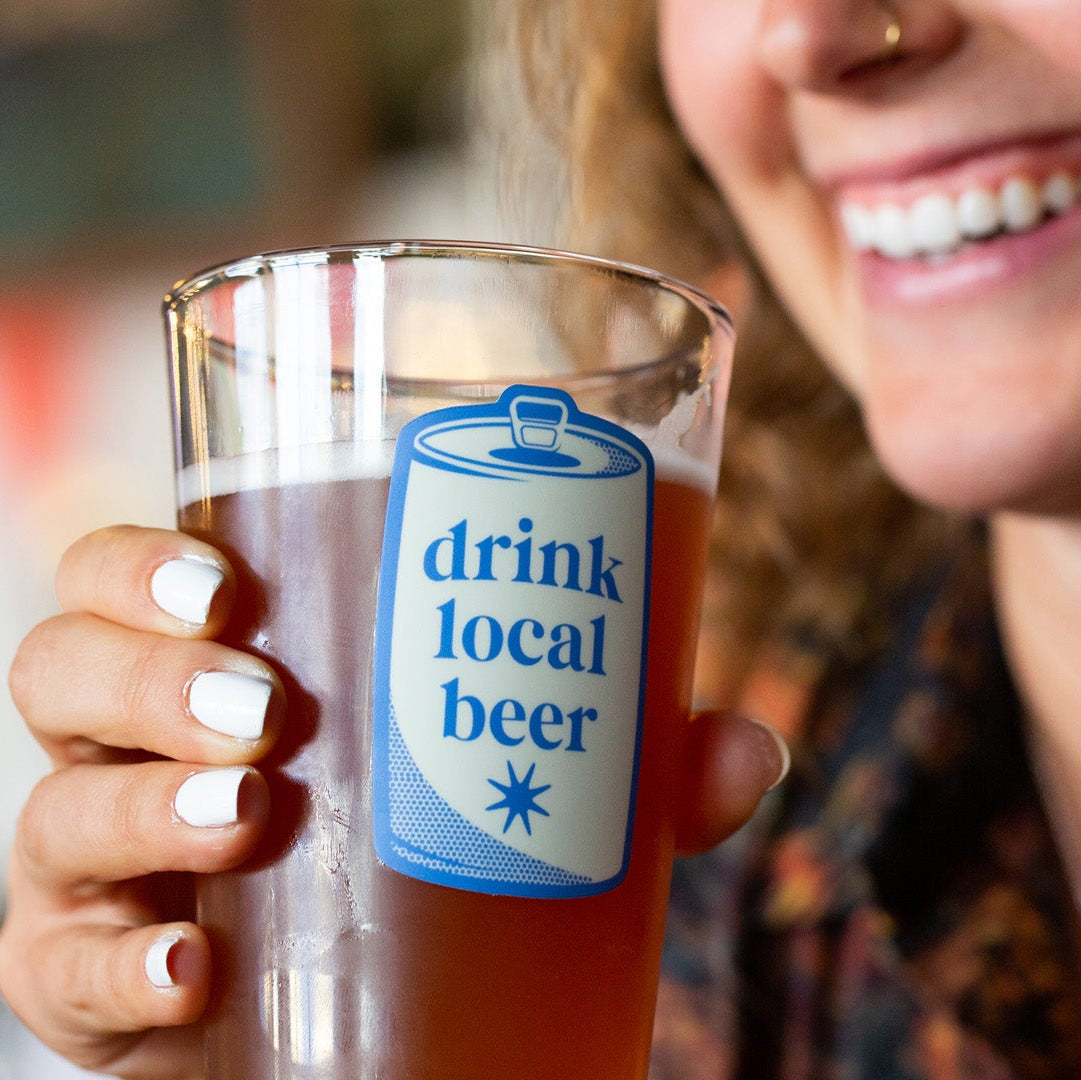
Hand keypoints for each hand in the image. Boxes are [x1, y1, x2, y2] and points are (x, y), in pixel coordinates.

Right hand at [0, 525, 786, 1079]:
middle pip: (62, 668)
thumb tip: (753, 749)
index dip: (147, 564)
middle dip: (149, 675)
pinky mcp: (91, 978)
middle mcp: (132, 748)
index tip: (231, 584)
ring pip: (50, 806)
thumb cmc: (412, 843)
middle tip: (266, 709)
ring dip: (139, 806)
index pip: (125, 576)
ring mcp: (99, 865)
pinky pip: (55, 967)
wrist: (350, 997)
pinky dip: (115, 966)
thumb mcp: (515, 782)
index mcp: (214, 662)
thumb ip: (626, 762)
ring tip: (246, 815)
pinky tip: (195, 966)